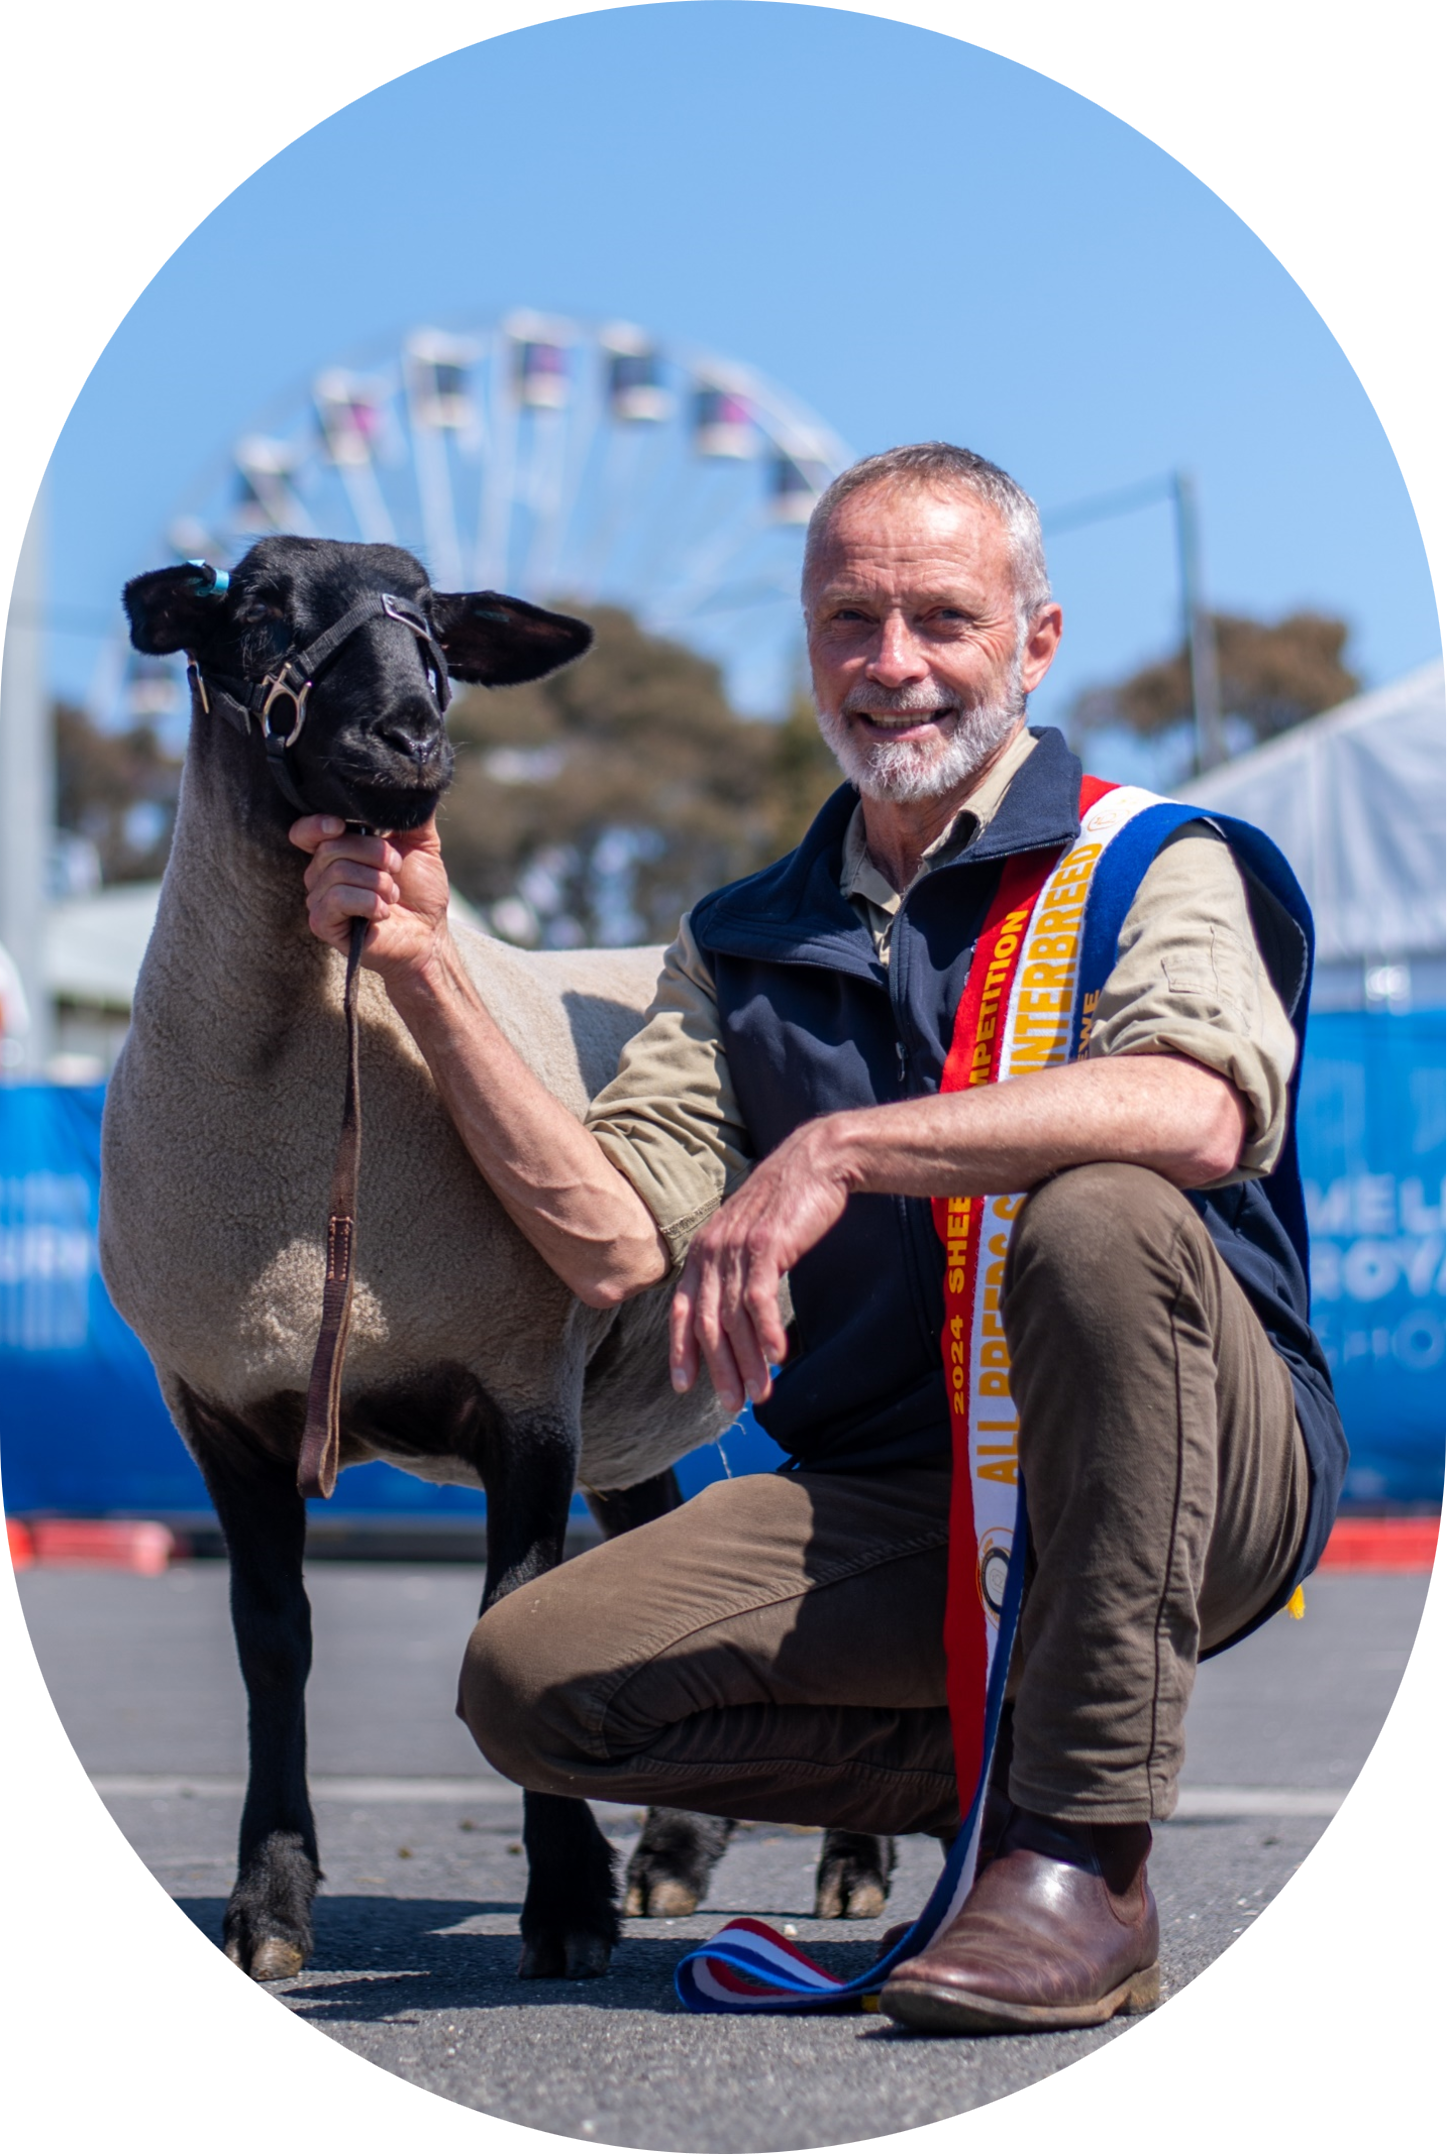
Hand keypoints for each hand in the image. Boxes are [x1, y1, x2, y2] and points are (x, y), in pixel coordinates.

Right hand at [290, 814, 451, 983]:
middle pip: (332, 847)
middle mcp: (322, 874)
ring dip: (377, 883)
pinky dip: (369, 903)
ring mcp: (320, 900)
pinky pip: (337, 899)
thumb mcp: (422, 844)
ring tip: (393, 895)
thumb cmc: (420, 891)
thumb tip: (417, 777)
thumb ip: (414, 814)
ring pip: (337, 872)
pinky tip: (383, 913)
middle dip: (374, 854)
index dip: (317, 825)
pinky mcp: (324, 924)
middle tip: (396, 869)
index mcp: (338, 852)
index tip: (341, 824)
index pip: (305, 831)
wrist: (429, 936)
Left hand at [669, 1117, 857, 1416]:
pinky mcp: (766, 1245)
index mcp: (703, 1250)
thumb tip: (737, 1314)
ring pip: (735, 1318)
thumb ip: (736, 1271)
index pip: (684, 1310)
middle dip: (720, 1370)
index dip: (682, 1351)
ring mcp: (737, 1248)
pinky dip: (766, 1333)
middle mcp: (712, 1250)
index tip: (685, 1387)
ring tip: (761, 1394)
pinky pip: (759, 1299)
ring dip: (748, 1362)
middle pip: (710, 1324)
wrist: (816, 1162)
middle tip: (732, 1406)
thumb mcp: (750, 1237)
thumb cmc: (787, 1203)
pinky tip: (777, 1358)